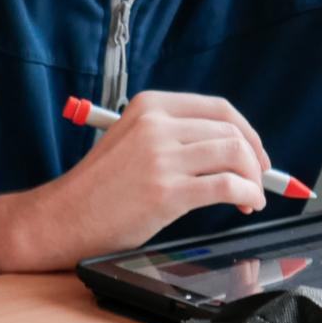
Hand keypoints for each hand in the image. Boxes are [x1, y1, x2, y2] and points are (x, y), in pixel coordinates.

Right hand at [12, 91, 270, 270]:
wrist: (63, 217)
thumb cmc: (97, 188)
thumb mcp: (131, 142)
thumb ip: (172, 137)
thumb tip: (228, 150)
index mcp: (149, 106)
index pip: (218, 109)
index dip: (246, 132)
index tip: (255, 153)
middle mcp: (156, 124)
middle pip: (231, 131)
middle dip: (255, 158)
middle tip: (258, 180)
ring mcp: (161, 156)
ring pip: (235, 154)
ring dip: (254, 178)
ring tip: (250, 197)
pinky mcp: (167, 190)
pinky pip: (228, 185)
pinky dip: (248, 194)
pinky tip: (245, 204)